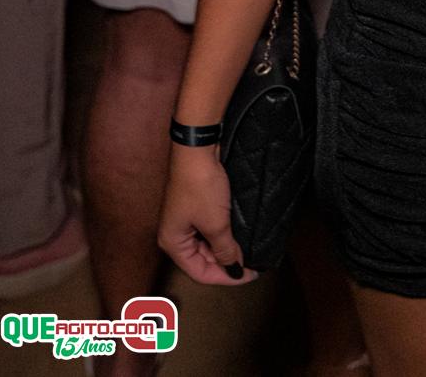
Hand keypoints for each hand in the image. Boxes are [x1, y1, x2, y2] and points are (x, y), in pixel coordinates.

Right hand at [158, 144, 258, 285]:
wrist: (198, 149)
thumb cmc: (200, 186)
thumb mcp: (216, 224)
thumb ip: (225, 250)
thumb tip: (234, 268)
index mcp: (173, 243)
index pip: (200, 273)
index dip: (225, 277)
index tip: (248, 275)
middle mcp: (175, 234)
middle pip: (202, 260)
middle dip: (226, 263)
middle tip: (252, 263)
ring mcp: (185, 220)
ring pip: (207, 245)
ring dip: (226, 249)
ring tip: (247, 251)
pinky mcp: (194, 207)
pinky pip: (209, 230)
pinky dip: (223, 235)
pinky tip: (238, 235)